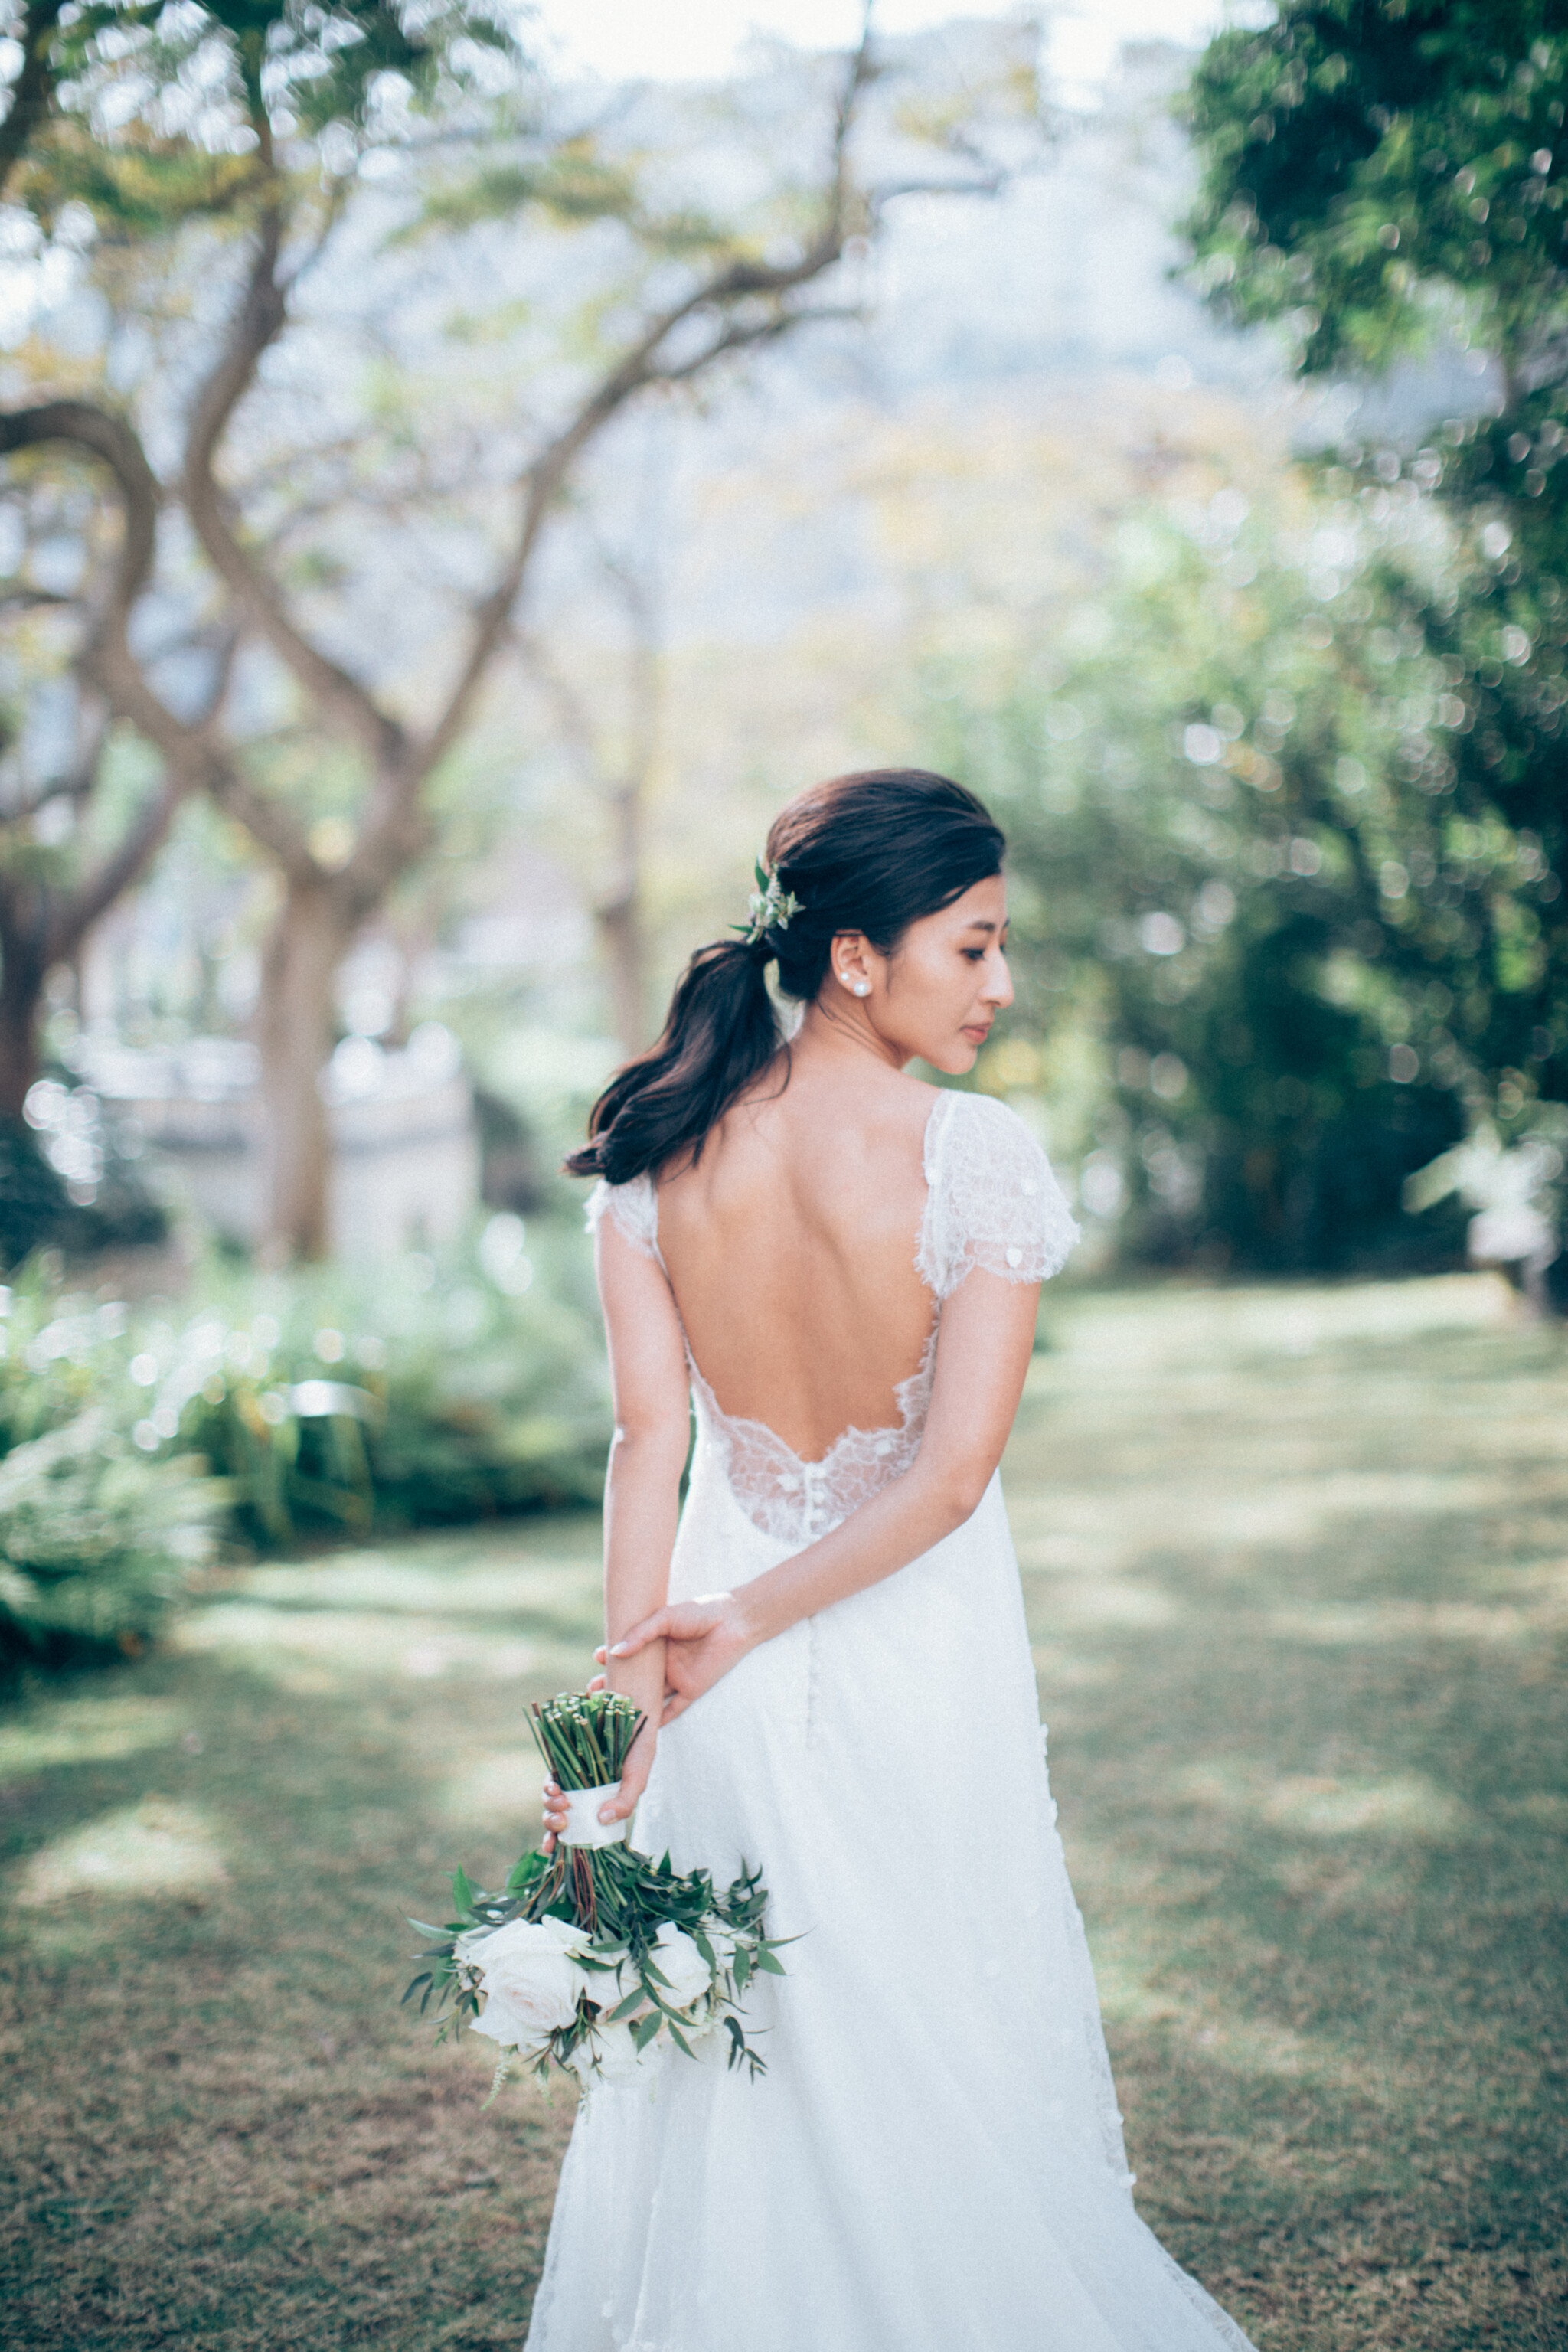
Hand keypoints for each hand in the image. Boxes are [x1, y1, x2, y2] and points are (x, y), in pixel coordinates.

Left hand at [539, 1711, 655, 1853]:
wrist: (632, 1713)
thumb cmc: (638, 1751)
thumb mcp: (637, 1780)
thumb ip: (625, 1803)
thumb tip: (603, 1819)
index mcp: (597, 1807)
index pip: (575, 1830)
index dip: (559, 1841)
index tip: (552, 1847)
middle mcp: (581, 1795)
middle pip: (558, 1817)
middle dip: (552, 1824)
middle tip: (561, 1822)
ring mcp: (572, 1777)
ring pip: (551, 1799)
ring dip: (550, 1805)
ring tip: (561, 1802)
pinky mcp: (564, 1759)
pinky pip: (550, 1776)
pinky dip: (549, 1784)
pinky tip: (555, 1786)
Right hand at [609, 1591, 754, 1725]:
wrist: (734, 1621)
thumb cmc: (701, 1612)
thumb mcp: (665, 1617)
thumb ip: (641, 1633)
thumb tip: (616, 1652)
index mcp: (657, 1643)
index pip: (630, 1653)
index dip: (612, 1657)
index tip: (597, 1659)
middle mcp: (664, 1663)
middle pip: (636, 1678)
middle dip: (615, 1685)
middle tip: (593, 1690)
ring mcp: (677, 1677)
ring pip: (650, 1696)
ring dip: (632, 1704)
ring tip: (609, 1710)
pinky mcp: (691, 1690)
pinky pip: (673, 1709)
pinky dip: (658, 1719)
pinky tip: (641, 1728)